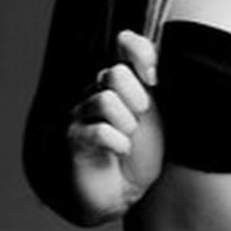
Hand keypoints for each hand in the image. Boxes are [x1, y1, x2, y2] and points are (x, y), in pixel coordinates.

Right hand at [67, 30, 163, 222]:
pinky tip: (120, 150)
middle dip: (136, 97)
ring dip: (126, 123)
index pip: (126, 43)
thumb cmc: (145, 146)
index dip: (141, 54)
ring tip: (128, 135)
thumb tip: (134, 43)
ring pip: (105, 100)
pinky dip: (117, 142)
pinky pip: (97, 131)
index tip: (153, 78)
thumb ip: (151, 75)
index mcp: (122, 77)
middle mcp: (98, 89)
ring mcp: (81, 113)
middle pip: (114, 73)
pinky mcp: (73, 138)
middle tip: (139, 118)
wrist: (128, 187)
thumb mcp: (157, 107)